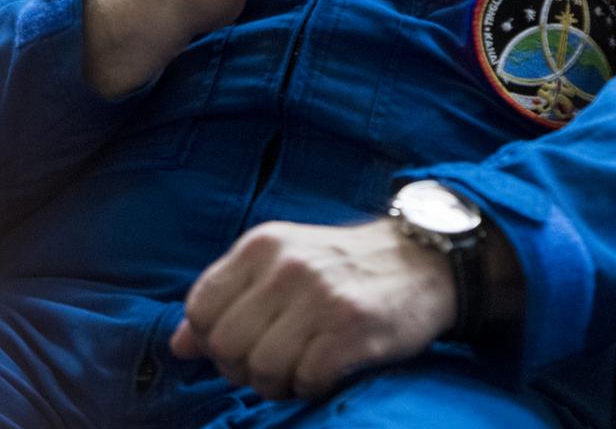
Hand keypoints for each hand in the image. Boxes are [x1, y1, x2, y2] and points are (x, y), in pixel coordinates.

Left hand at [169, 218, 456, 401]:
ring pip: (261, 369)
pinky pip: (305, 380)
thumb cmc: (343, 267)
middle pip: (226, 345)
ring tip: (303, 362)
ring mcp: (320, 295)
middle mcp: (287, 266)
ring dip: (279, 381)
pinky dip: (312, 384)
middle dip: (244, 367)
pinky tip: (329, 365)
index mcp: (263, 245)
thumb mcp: (281, 264)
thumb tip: (178, 345)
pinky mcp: (351, 327)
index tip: (243, 341)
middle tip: (276, 359)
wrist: (422, 260)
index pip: (200, 308)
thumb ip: (228, 297)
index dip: (212, 339)